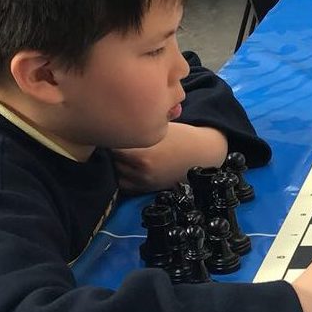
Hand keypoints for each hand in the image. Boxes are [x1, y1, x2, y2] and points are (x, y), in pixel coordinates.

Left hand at [113, 123, 228, 192]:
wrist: (202, 155)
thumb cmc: (181, 136)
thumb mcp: (158, 127)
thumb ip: (136, 128)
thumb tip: (114, 122)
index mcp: (141, 151)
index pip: (109, 144)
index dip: (110, 135)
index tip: (112, 130)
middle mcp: (140, 168)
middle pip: (110, 159)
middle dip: (111, 150)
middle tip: (116, 140)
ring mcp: (144, 180)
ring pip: (114, 172)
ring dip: (115, 163)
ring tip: (122, 154)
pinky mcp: (147, 188)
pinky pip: (124, 184)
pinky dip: (122, 176)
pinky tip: (128, 166)